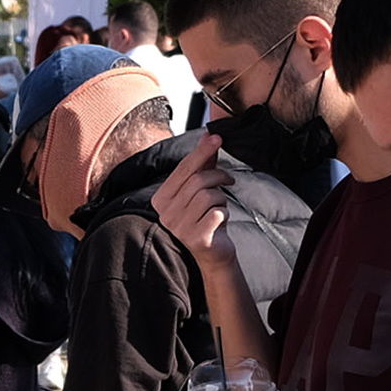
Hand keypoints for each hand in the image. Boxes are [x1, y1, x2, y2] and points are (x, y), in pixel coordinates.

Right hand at [150, 136, 235, 262]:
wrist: (213, 253)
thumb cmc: (206, 218)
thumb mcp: (202, 189)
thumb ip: (203, 164)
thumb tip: (209, 137)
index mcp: (161, 199)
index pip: (182, 169)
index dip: (201, 152)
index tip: (216, 138)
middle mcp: (166, 213)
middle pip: (198, 181)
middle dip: (218, 176)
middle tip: (229, 179)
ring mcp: (179, 227)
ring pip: (209, 196)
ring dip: (222, 198)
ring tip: (220, 206)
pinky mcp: (196, 238)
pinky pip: (218, 213)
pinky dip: (224, 213)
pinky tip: (220, 221)